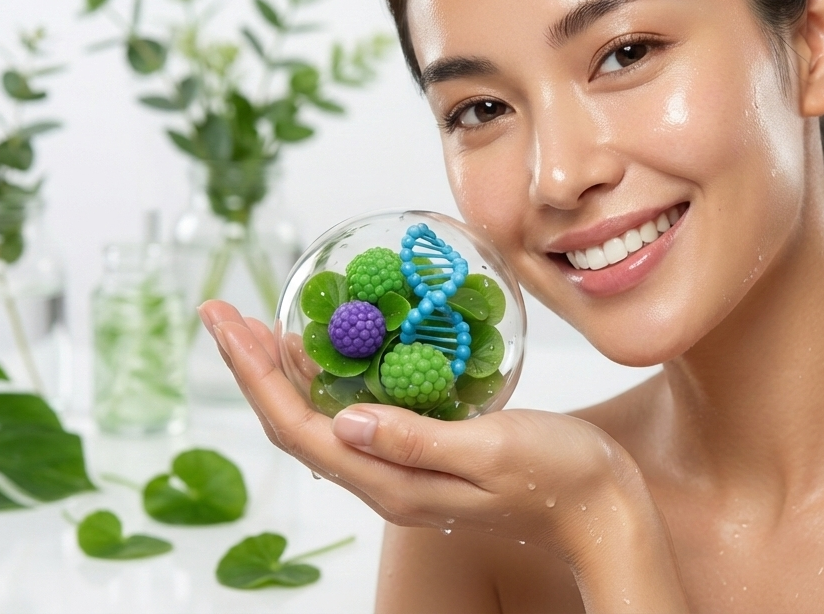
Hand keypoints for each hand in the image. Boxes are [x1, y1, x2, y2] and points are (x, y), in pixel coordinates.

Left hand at [197, 300, 653, 564]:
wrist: (599, 510)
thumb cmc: (559, 476)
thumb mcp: (491, 449)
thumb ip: (417, 438)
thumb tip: (345, 418)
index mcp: (393, 482)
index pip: (297, 426)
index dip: (254, 373)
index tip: (225, 321)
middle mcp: (385, 481)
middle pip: (296, 423)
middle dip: (255, 367)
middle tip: (227, 312)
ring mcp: (402, 472)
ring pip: (322, 421)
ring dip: (286, 374)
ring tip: (263, 326)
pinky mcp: (422, 457)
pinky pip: (356, 419)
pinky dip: (331, 380)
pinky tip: (336, 353)